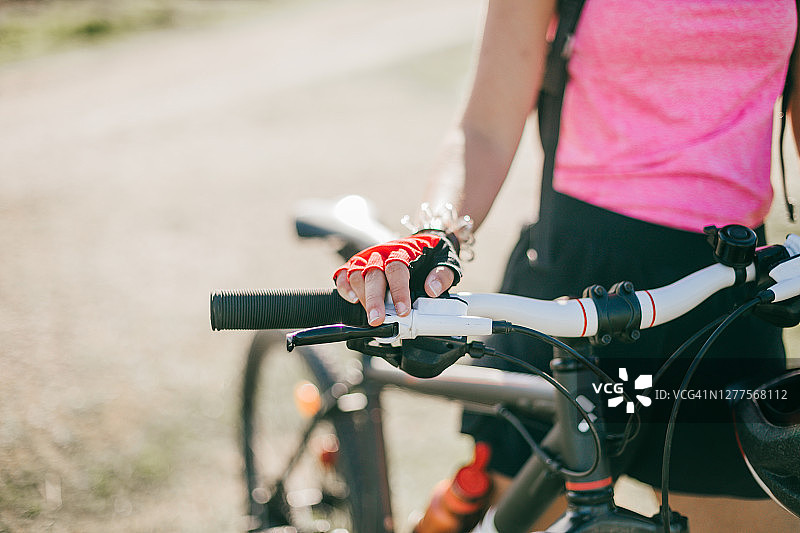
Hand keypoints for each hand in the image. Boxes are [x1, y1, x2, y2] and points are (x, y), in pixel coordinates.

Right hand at [333, 233, 460, 325]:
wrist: (422, 242)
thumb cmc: (431, 254)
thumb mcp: (446, 261)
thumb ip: (442, 275)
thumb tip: (432, 289)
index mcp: (404, 250)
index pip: (397, 269)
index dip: (398, 291)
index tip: (402, 311)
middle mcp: (382, 253)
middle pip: (373, 274)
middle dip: (374, 300)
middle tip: (377, 320)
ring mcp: (368, 258)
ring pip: (357, 275)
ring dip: (361, 297)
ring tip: (370, 316)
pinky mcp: (358, 265)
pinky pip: (344, 274)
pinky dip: (344, 287)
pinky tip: (352, 300)